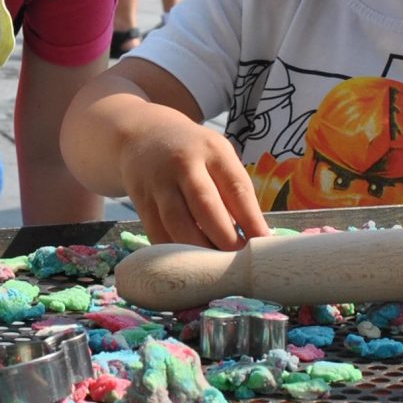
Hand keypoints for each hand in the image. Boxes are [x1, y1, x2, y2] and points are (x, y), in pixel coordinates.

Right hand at [119, 108, 272, 249]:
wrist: (143, 135)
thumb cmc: (193, 153)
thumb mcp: (217, 157)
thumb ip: (233, 190)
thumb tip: (253, 235)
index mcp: (213, 151)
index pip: (236, 188)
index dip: (252, 219)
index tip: (262, 244)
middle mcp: (185, 164)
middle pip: (206, 206)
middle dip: (225, 239)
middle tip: (239, 262)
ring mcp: (159, 183)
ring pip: (178, 223)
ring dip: (199, 250)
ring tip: (215, 267)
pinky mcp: (140, 201)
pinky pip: (157, 233)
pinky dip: (174, 252)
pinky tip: (189, 262)